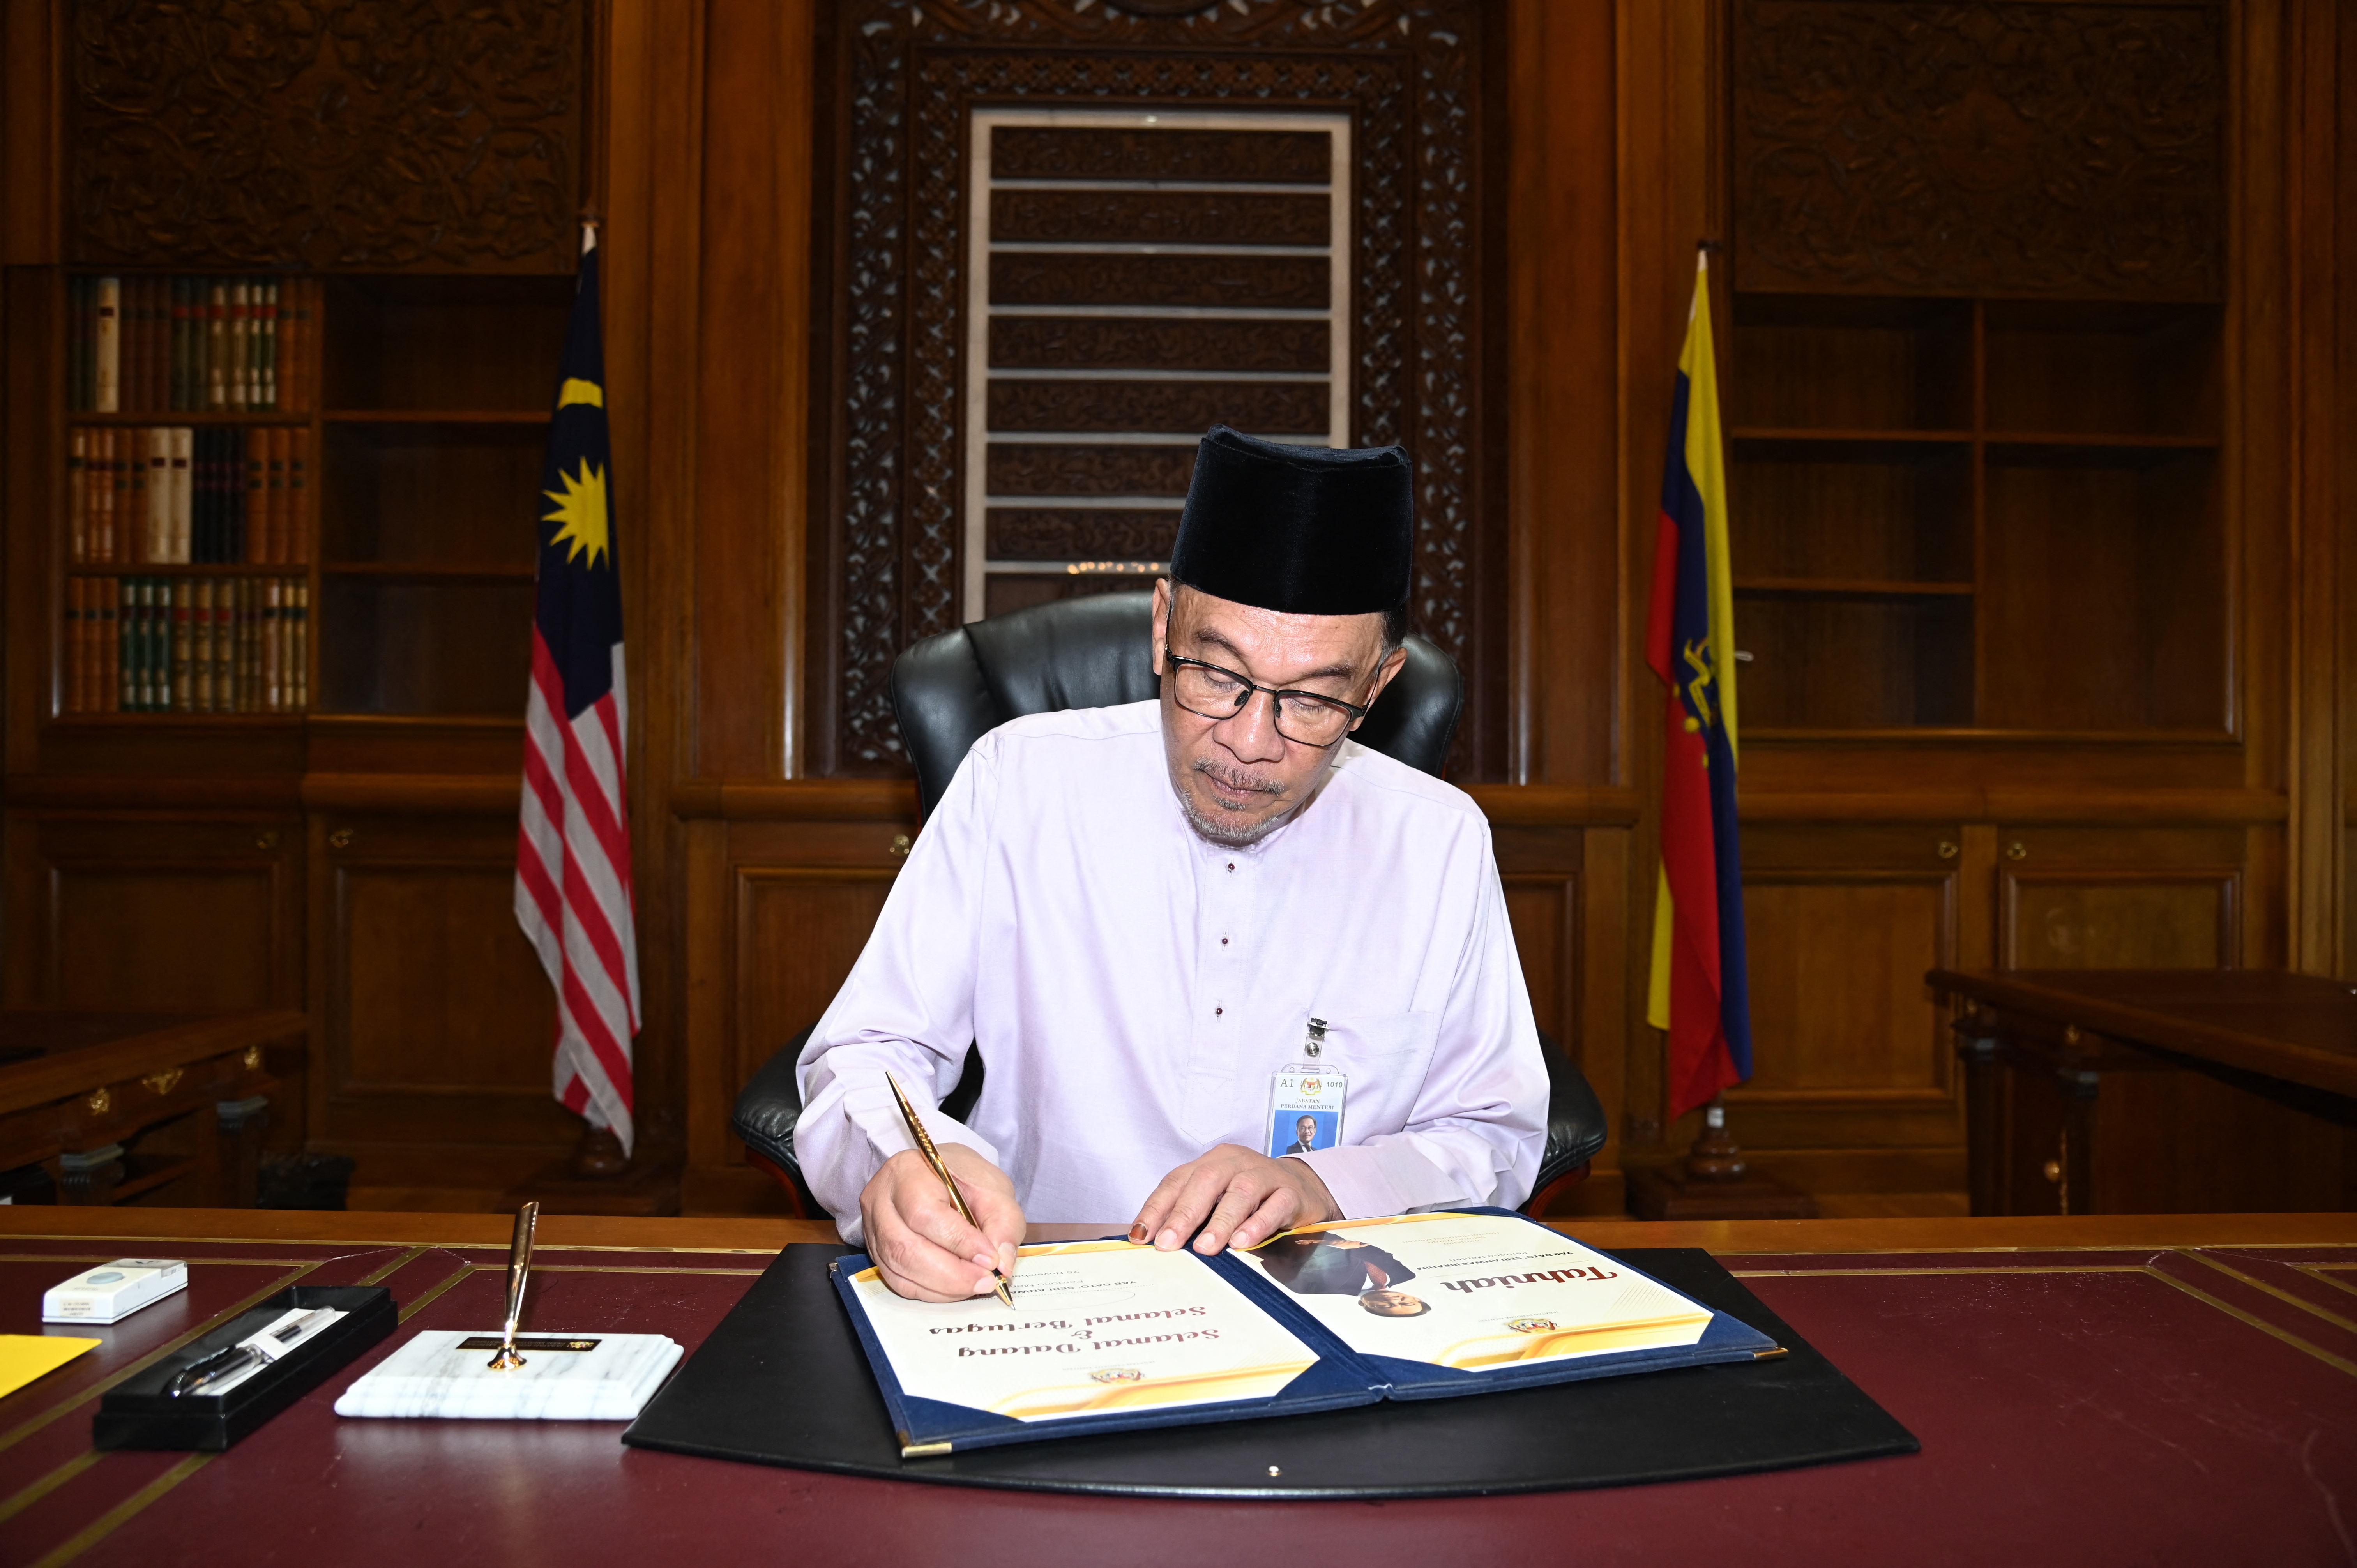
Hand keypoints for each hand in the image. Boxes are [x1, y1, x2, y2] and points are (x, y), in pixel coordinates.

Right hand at [858, 1143, 1025, 1301]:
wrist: (943, 1179)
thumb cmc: (966, 1180)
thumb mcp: (995, 1190)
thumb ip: (1003, 1224)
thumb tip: (1001, 1264)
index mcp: (907, 1171)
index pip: (924, 1213)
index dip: (958, 1242)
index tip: (990, 1258)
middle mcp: (880, 1199)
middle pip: (906, 1247)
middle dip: (951, 1273)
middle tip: (986, 1280)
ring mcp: (873, 1228)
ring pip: (901, 1269)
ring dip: (943, 1286)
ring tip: (976, 1284)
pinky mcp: (877, 1252)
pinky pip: (899, 1282)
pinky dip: (931, 1291)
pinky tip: (956, 1287)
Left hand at [1128, 1144, 1337, 1255]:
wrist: (1304, 1190)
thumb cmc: (1251, 1199)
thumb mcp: (1217, 1201)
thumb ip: (1189, 1216)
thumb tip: (1151, 1242)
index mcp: (1211, 1162)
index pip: (1177, 1181)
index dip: (1156, 1207)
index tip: (1140, 1236)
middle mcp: (1236, 1163)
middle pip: (1206, 1180)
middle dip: (1184, 1214)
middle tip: (1168, 1243)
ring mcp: (1266, 1175)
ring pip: (1240, 1192)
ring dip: (1220, 1221)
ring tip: (1205, 1247)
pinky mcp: (1291, 1193)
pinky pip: (1275, 1206)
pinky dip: (1257, 1224)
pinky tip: (1242, 1242)